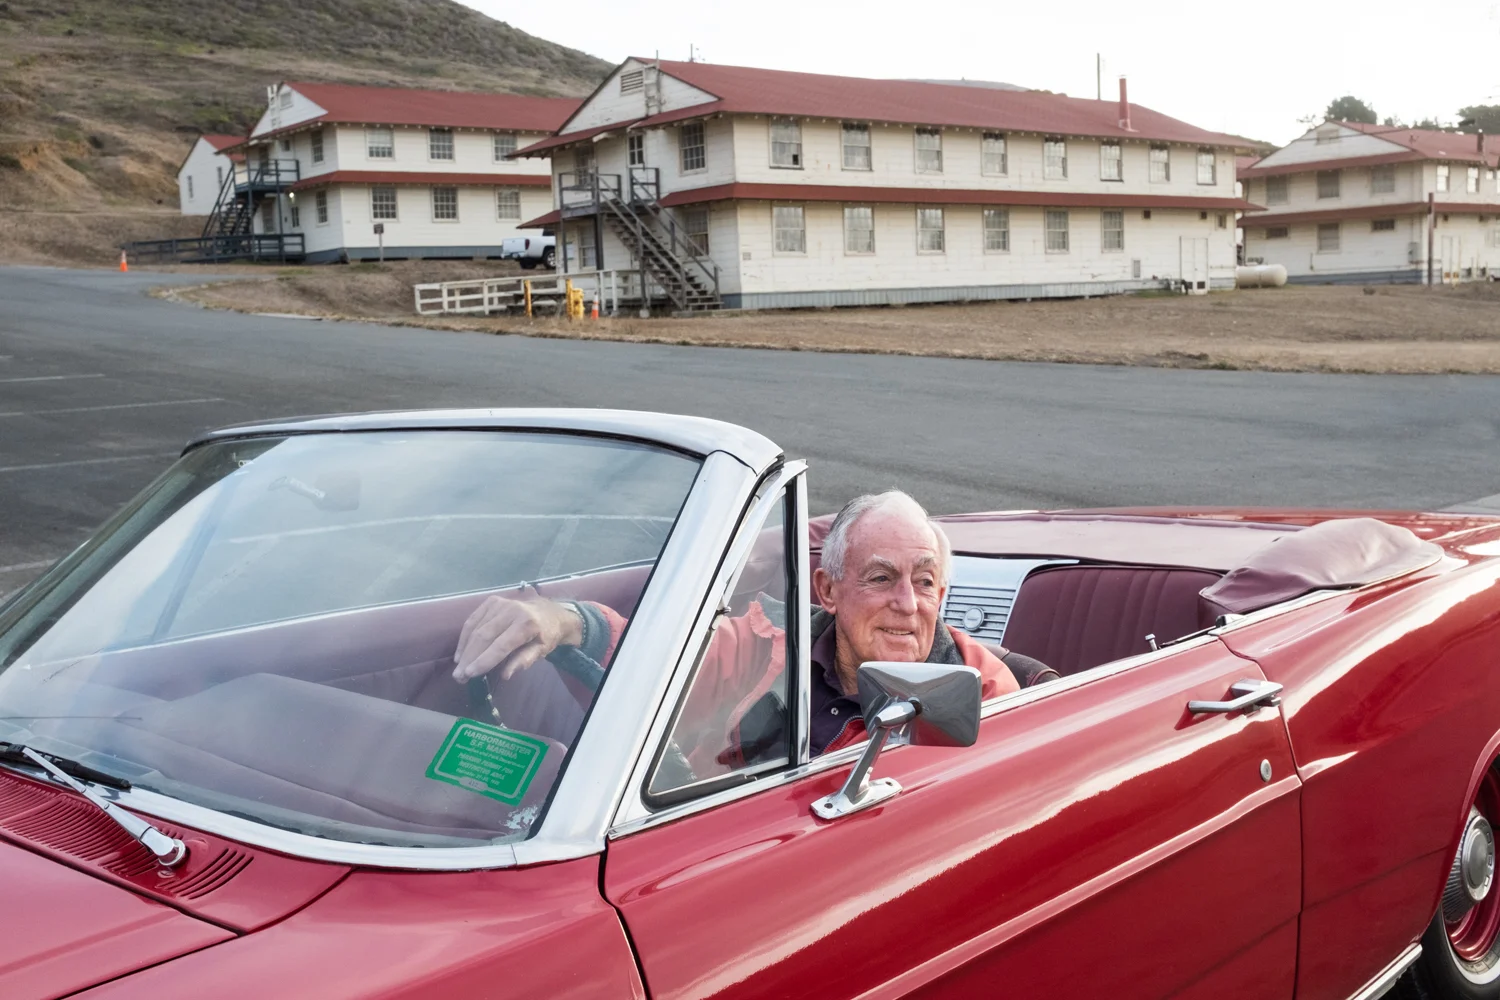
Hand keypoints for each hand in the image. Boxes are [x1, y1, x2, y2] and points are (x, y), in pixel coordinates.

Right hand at [452, 595, 583, 682]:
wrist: (549, 612)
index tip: (469, 674)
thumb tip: (505, 675)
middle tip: (459, 677)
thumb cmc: (545, 635)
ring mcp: (500, 603)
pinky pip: (473, 620)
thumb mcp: (541, 650)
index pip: (501, 645)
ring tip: (458, 669)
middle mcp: (511, 610)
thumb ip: (524, 661)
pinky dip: (464, 637)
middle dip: (469, 658)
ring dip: (464, 650)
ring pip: (475, 629)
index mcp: (527, 623)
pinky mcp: (491, 601)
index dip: (484, 660)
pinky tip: (460, 653)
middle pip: (484, 636)